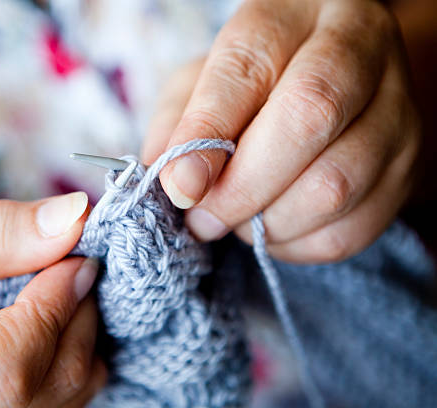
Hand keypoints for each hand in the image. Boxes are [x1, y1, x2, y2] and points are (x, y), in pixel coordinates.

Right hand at [0, 195, 106, 407]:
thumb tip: (72, 217)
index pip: (4, 371)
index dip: (52, 309)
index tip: (70, 258)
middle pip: (45, 390)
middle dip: (77, 317)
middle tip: (67, 263)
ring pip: (63, 400)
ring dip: (80, 335)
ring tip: (53, 289)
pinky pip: (56, 400)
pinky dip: (70, 354)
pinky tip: (46, 320)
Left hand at [142, 0, 420, 262]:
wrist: (334, 93)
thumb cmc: (249, 89)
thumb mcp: (198, 85)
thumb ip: (177, 124)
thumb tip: (177, 181)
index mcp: (292, 15)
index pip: (251, 65)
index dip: (209, 131)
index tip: (180, 186)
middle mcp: (358, 49)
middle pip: (309, 118)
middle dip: (242, 188)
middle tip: (204, 218)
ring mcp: (396, 111)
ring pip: (335, 184)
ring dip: (269, 222)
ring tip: (238, 220)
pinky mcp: (406, 168)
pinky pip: (351, 229)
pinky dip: (297, 244)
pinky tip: (274, 228)